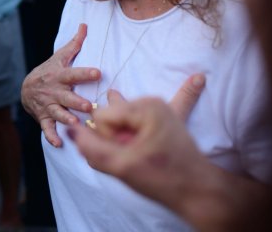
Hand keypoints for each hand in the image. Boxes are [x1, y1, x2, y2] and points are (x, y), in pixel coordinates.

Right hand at [21, 23, 100, 147]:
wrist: (26, 88)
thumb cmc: (49, 71)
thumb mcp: (59, 57)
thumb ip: (75, 44)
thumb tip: (85, 24)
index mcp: (60, 76)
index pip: (73, 73)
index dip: (85, 73)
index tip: (98, 72)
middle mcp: (54, 91)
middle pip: (66, 97)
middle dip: (76, 102)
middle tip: (88, 106)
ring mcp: (48, 105)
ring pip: (57, 113)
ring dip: (65, 119)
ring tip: (75, 124)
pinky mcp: (43, 118)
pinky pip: (47, 129)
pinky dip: (51, 137)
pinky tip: (59, 144)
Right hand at [70, 74, 207, 209]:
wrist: (200, 193)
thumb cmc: (165, 180)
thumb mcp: (122, 167)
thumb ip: (92, 149)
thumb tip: (71, 130)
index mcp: (145, 107)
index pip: (101, 116)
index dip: (106, 140)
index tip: (126, 155)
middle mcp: (152, 102)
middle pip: (109, 117)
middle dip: (114, 139)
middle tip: (134, 157)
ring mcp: (159, 108)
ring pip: (120, 119)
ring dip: (123, 139)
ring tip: (138, 154)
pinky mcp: (164, 117)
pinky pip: (148, 109)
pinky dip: (161, 105)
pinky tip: (199, 78)